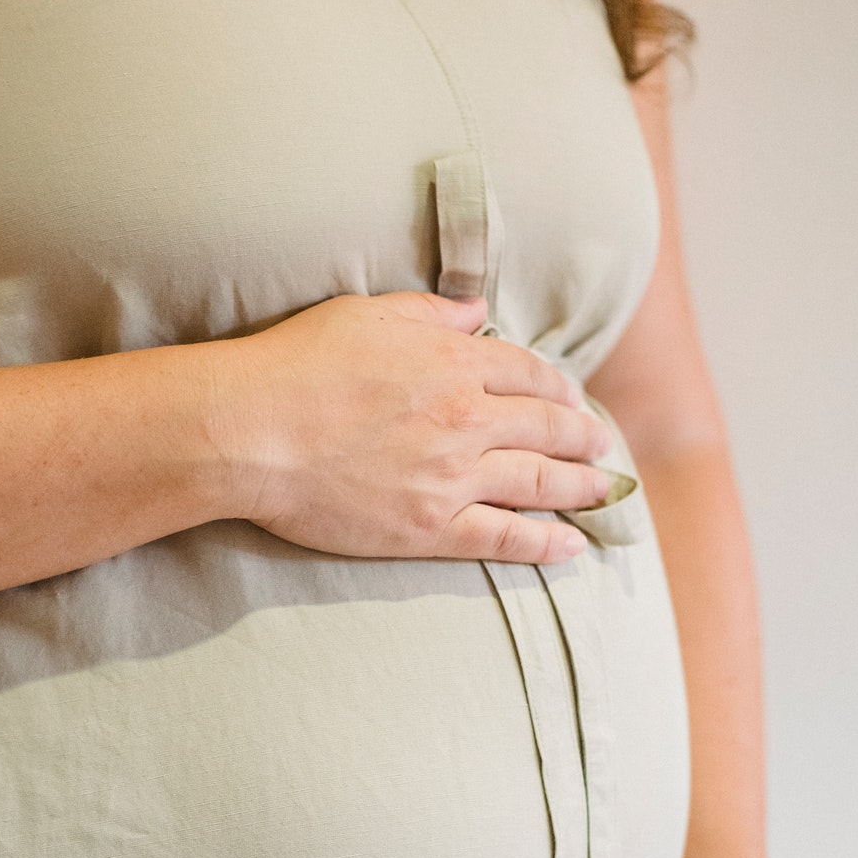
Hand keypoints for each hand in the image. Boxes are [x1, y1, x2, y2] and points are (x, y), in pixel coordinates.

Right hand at [211, 292, 614, 564]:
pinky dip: (545, 542)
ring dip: (580, 487)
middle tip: (603, 446)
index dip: (556, 386)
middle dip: (583, 436)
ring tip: (605, 492)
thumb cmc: (296, 365)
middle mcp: (466, 417)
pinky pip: (504, 537)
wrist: (252, 430)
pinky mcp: (430, 527)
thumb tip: (475, 311)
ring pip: (538, 482)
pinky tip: (573, 545)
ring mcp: (452, 477)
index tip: (571, 396)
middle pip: (546, 426)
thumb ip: (428, 312)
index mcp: (453, 362)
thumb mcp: (365, 314)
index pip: (526, 372)